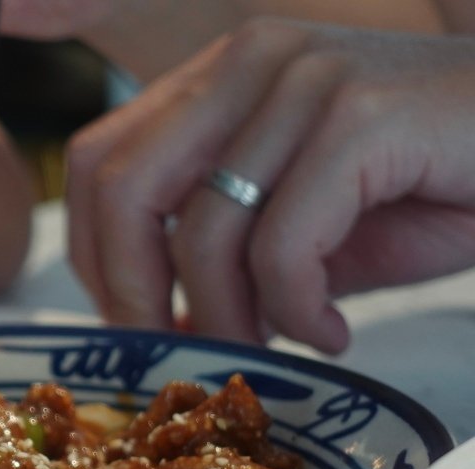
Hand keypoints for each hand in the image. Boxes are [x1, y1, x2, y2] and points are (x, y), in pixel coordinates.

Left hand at [66, 18, 474, 354]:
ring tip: (277, 346)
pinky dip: (296, 311)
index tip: (133, 322)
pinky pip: (283, 246)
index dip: (96, 258)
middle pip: (125, 191)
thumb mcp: (300, 221)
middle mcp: (250, 61)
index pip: (98, 162)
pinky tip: (330, 330)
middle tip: (181, 351)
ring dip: (232, 319)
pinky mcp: (364, 117)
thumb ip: (222, 253)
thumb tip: (156, 317)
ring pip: (205, 231)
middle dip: (137, 295)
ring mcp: (305, 80)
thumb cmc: (428, 185)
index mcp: (218, 77)